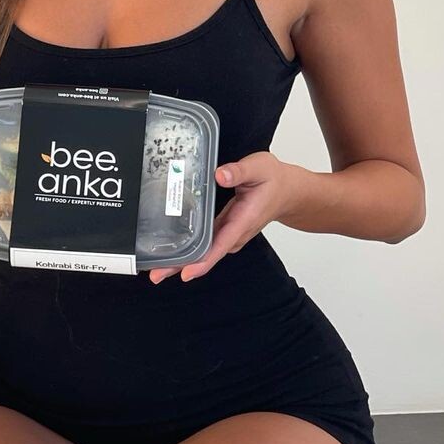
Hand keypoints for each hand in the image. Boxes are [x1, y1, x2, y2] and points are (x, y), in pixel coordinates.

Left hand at [148, 151, 295, 282]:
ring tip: (156, 268)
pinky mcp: (224, 230)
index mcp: (243, 220)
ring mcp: (230, 233)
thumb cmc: (274, 180)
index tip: (185, 273)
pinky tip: (171, 253)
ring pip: (204, 252)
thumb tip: (220, 175)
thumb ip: (239, 171)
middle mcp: (235, 232)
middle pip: (207, 255)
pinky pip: (205, 245)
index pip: (221, 244)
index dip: (203, 261)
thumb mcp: (259, 168)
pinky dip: (189, 251)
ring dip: (182, 261)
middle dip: (182, 266)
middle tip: (155, 275)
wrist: (288, 191)